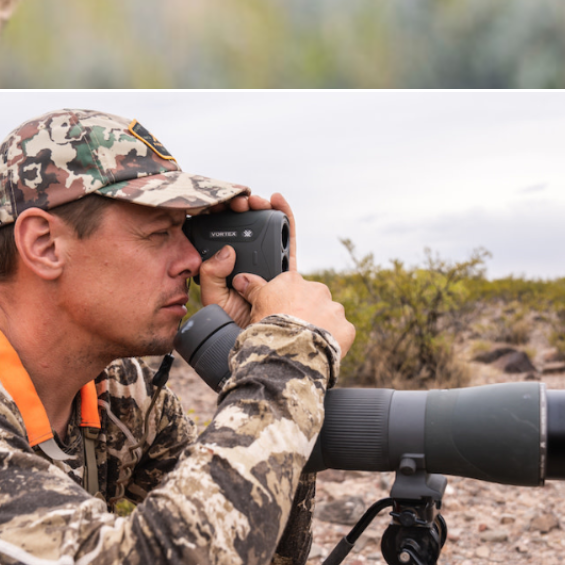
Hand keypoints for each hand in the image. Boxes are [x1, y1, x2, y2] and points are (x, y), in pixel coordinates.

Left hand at [196, 191, 295, 328]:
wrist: (262, 340)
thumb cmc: (232, 323)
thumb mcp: (214, 297)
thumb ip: (211, 274)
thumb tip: (227, 251)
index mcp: (226, 265)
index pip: (221, 234)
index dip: (219, 215)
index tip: (215, 205)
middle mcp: (246, 260)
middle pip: (244, 226)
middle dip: (241, 208)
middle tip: (237, 203)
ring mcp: (267, 260)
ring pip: (265, 227)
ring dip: (260, 207)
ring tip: (255, 200)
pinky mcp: (287, 265)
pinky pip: (288, 237)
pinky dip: (285, 216)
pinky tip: (277, 199)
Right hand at [217, 195, 353, 358]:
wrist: (284, 366)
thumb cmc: (253, 335)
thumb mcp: (223, 304)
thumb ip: (217, 275)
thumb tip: (228, 255)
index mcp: (286, 279)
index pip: (285, 248)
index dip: (281, 219)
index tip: (277, 199)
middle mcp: (312, 287)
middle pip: (302, 287)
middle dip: (291, 300)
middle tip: (278, 323)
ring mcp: (333, 306)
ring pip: (320, 305)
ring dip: (311, 316)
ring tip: (294, 340)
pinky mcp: (346, 327)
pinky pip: (336, 325)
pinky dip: (328, 331)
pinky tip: (314, 343)